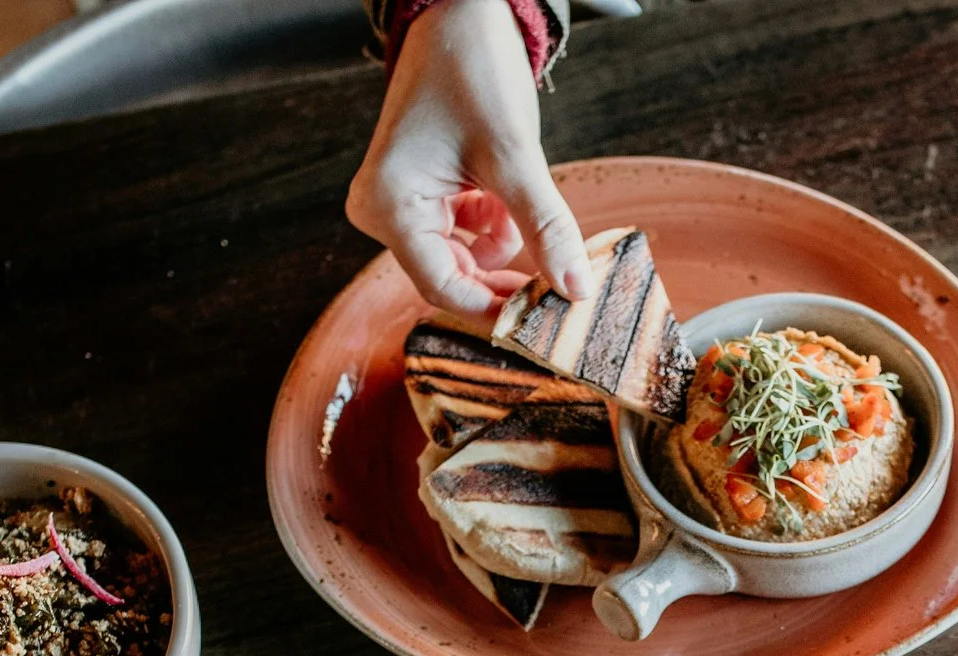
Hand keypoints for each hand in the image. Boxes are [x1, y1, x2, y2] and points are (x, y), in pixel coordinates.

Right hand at [346, 0, 592, 317]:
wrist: (457, 16)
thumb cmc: (471, 68)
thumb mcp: (515, 155)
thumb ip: (546, 227)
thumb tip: (576, 289)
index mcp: (389, 204)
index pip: (444, 287)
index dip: (496, 310)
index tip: (546, 324)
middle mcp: (381, 211)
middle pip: (451, 278)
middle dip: (505, 283)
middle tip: (560, 296)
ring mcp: (398, 205)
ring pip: (462, 258)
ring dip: (504, 249)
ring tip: (533, 223)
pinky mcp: (418, 197)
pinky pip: (463, 236)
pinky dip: (496, 229)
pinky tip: (510, 203)